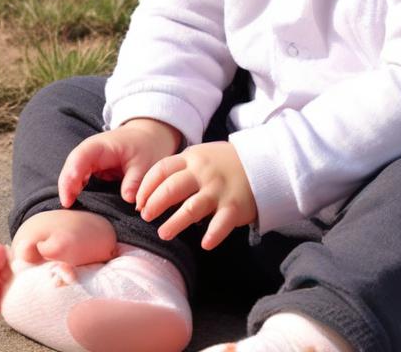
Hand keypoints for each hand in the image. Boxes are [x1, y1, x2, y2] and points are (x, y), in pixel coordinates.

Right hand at [58, 118, 182, 207]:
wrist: (146, 138)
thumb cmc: (145, 148)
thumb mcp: (144, 163)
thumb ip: (135, 180)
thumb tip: (128, 199)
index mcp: (102, 146)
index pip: (81, 157)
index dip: (72, 175)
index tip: (69, 196)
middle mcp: (90, 151)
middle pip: (71, 166)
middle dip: (66, 185)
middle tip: (66, 206)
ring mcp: (89, 160)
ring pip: (72, 173)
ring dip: (68, 189)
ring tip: (69, 207)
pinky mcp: (91, 169)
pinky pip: (78, 179)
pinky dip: (75, 190)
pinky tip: (75, 204)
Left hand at [136, 141, 256, 249]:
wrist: (262, 162)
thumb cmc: (223, 164)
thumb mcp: (199, 157)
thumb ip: (178, 171)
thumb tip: (149, 197)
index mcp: (191, 159)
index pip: (161, 170)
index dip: (146, 187)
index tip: (138, 202)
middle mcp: (203, 174)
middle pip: (172, 188)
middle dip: (155, 204)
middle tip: (146, 217)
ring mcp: (219, 190)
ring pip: (192, 208)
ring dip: (175, 223)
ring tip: (163, 234)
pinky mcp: (235, 207)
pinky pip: (221, 223)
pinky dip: (213, 234)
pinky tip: (204, 244)